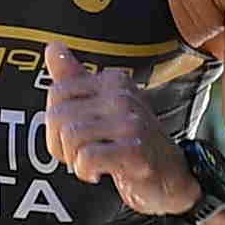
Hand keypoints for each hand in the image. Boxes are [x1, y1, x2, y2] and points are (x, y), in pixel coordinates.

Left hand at [40, 42, 194, 210]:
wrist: (171, 176)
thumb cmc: (133, 142)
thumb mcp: (103, 106)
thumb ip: (75, 78)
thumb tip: (53, 47)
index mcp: (112, 81)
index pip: (57, 91)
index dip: (54, 121)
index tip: (70, 134)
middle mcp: (122, 96)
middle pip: (59, 116)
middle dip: (59, 144)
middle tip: (78, 154)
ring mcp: (131, 122)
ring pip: (71, 137)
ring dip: (73, 159)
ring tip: (90, 163)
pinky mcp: (135, 150)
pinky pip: (87, 157)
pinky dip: (85, 171)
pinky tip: (99, 172)